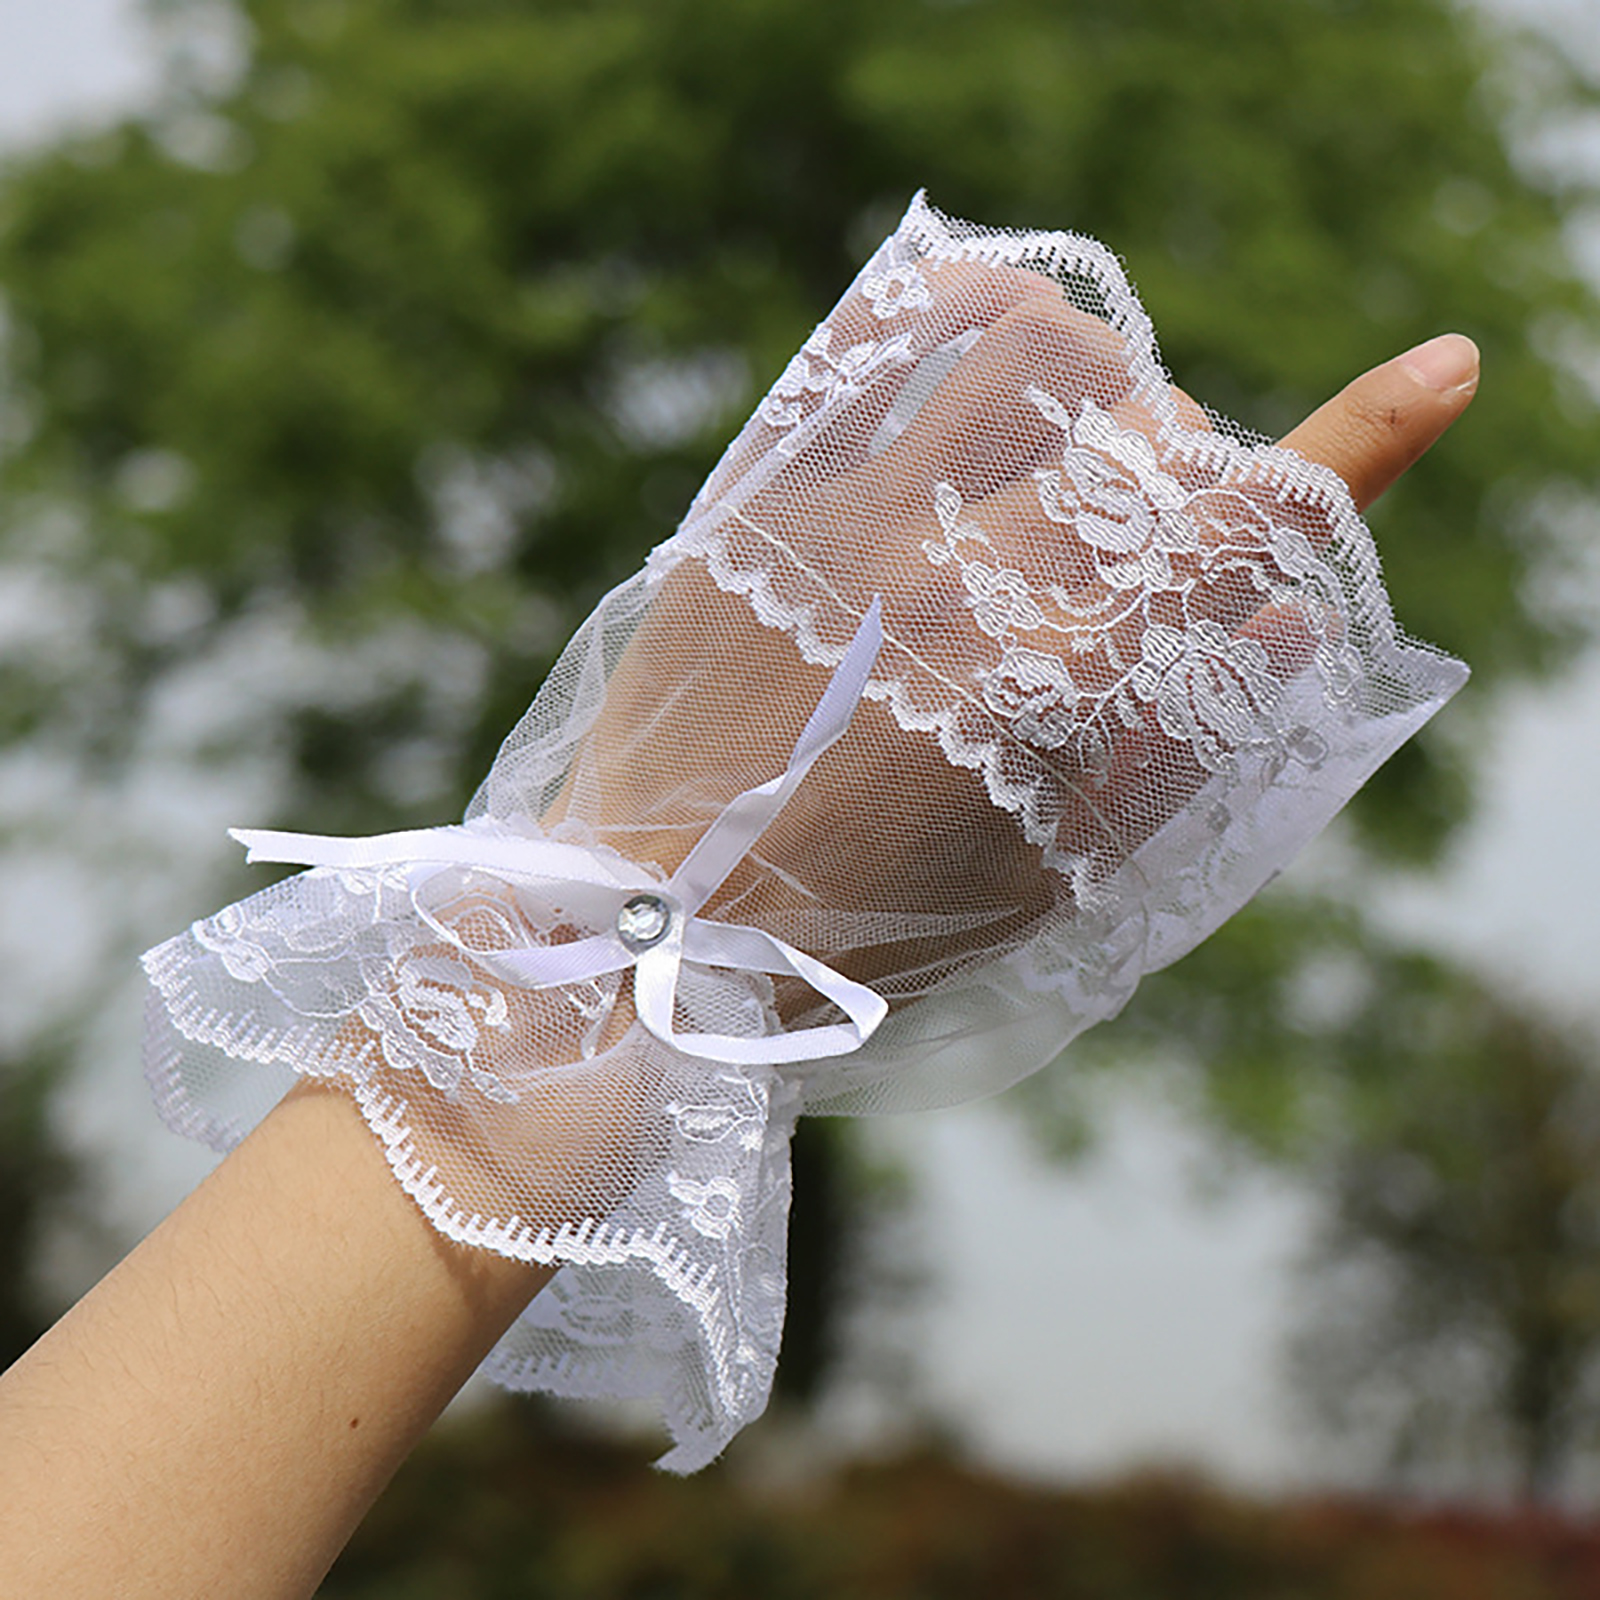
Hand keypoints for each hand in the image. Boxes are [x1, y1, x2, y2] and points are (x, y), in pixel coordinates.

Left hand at [550, 264, 1476, 1009]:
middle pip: (1146, 426)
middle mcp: (958, 587)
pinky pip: (871, 340)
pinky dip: (952, 310)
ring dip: (1088, 364)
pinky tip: (975, 341)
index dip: (1362, 446)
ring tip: (1072, 423)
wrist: (651, 925)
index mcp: (1048, 696)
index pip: (1240, 531)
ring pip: (1022, 339)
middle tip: (1153, 513)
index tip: (1442, 371)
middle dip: (1190, 457)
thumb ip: (1177, 753)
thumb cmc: (861, 933)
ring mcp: (848, 528)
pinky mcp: (758, 503)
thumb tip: (1292, 621)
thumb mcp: (1048, 884)